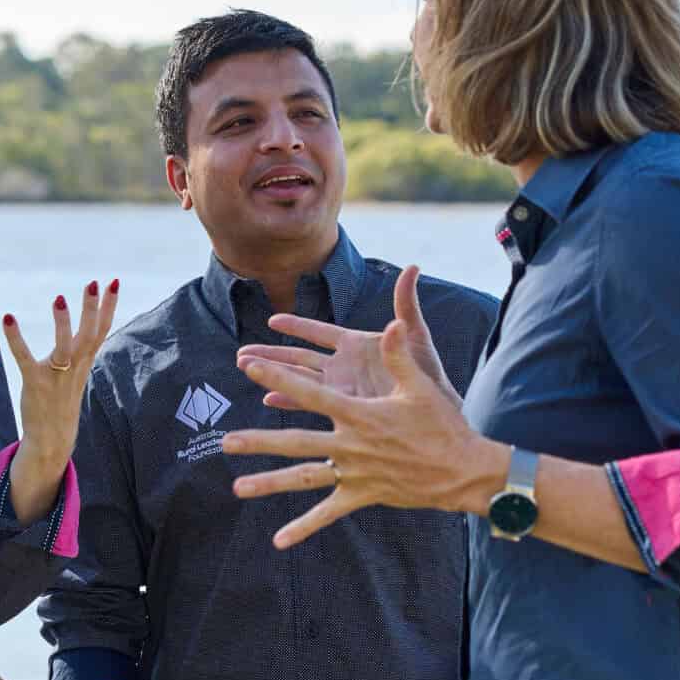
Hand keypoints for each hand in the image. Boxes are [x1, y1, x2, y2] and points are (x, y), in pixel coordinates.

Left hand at [0, 280, 121, 519]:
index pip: (102, 330)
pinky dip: (16, 339)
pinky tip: (8, 318)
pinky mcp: (35, 383)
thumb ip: (83, 349)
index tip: (113, 282)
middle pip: (88, 334)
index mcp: (85, 362)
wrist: (52, 438)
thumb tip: (91, 326)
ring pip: (63, 347)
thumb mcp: (78, 371)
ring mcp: (56, 376)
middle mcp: (75, 367)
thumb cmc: (63, 400)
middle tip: (94, 283)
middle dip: (92, 309)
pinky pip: (25, 358)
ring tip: (59, 298)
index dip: (109, 306)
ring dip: (62, 323)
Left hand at [224, 265, 505, 549]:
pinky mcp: (363, 495)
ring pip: (305, 477)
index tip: (249, 367)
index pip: (310, 394)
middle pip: (296, 441)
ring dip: (270, 482)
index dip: (278, 377)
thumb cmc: (443, 425)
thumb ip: (399, 356)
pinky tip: (278, 541)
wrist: (463, 471)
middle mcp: (351, 445)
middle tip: (225, 441)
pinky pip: (329, 512)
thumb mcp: (421, 386)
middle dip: (259, 440)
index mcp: (359, 415)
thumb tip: (392, 324)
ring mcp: (354, 473)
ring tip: (236, 489)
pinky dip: (304, 526)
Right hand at [235, 264, 455, 405]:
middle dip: (271, 353)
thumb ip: (406, 305)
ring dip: (271, 374)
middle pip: (299, 356)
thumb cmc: (429, 375)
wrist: (437, 413)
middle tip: (242, 353)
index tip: (273, 320)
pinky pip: (310, 405)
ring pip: (298, 379)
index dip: (297, 326)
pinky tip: (269, 399)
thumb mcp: (417, 337)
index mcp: (356, 344)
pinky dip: (290, 401)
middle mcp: (343, 365)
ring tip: (245, 369)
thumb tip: (412, 267)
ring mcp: (340, 388)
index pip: (320, 331)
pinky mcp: (342, 410)